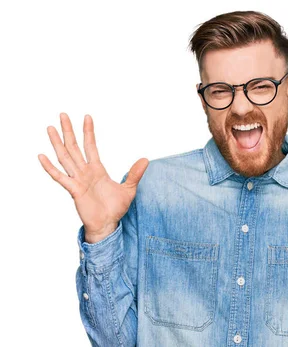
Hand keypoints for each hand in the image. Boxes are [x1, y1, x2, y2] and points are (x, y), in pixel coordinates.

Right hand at [38, 113, 148, 242]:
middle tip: (63, 114)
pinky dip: (50, 167)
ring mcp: (77, 180)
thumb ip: (135, 174)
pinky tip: (42, 156)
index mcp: (97, 170)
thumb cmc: (115, 208)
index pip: (91, 146)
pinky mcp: (73, 190)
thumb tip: (146, 159)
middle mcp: (85, 172)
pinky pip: (60, 177)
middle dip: (69, 131)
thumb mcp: (129, 188)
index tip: (87, 117)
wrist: (107, 225)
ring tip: (50, 128)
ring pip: (65, 158)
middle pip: (74, 147)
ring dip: (58, 143)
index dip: (89, 132)